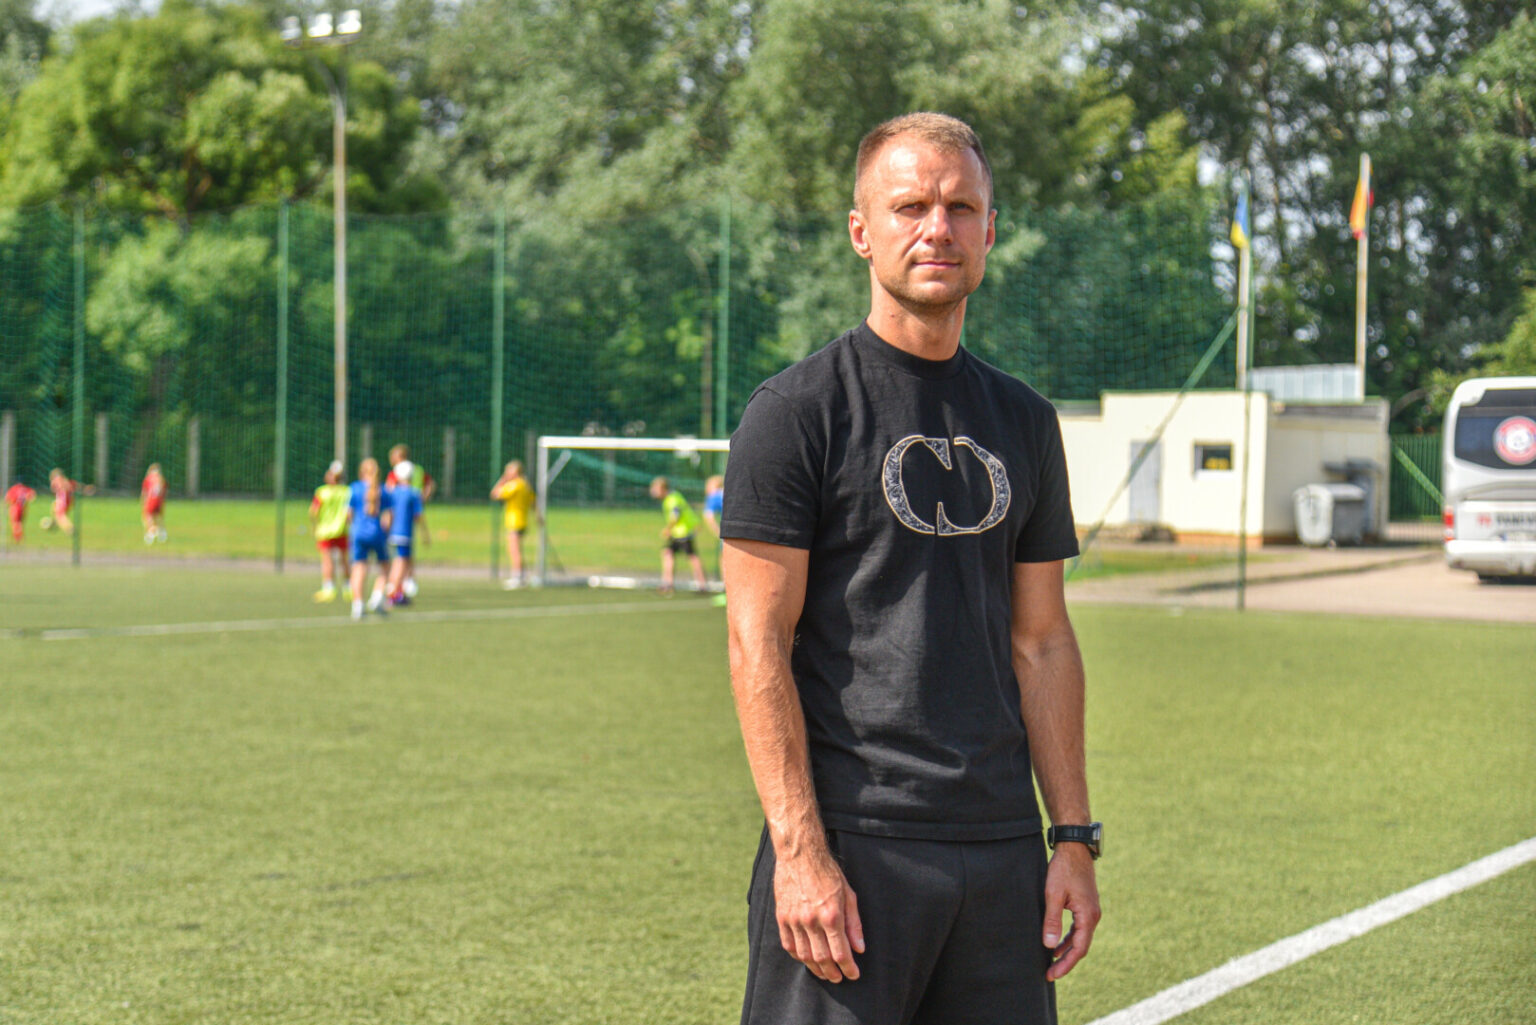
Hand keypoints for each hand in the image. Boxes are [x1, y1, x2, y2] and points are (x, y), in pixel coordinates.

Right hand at [774, 847, 864, 982]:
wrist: (800, 854)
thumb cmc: (828, 872)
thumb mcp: (848, 895)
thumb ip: (854, 924)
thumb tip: (859, 948)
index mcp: (831, 915)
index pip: (841, 953)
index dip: (848, 968)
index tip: (853, 975)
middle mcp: (811, 921)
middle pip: (822, 959)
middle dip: (833, 973)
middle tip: (839, 978)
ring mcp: (794, 920)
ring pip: (804, 956)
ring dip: (815, 969)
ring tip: (824, 973)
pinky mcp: (782, 917)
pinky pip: (788, 945)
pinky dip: (798, 956)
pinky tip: (806, 959)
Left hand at [1042, 844, 1099, 980]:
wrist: (1074, 848)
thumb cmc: (1063, 869)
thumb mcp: (1053, 895)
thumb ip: (1052, 920)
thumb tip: (1050, 946)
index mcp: (1088, 916)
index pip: (1078, 949)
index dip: (1065, 964)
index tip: (1052, 974)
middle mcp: (1093, 916)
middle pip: (1081, 947)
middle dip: (1066, 961)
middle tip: (1050, 974)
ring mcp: (1091, 911)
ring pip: (1080, 938)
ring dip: (1067, 950)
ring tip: (1052, 962)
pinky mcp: (1086, 905)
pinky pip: (1079, 928)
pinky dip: (1069, 938)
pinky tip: (1058, 943)